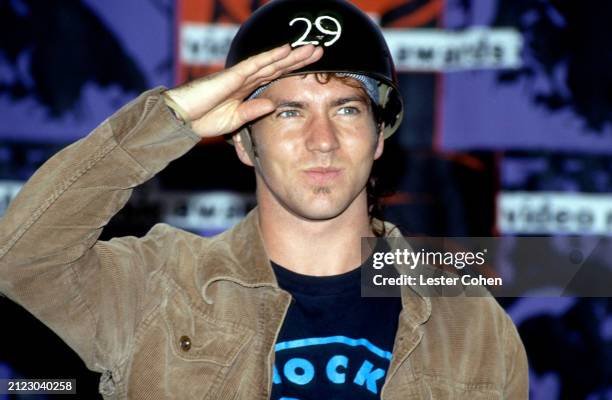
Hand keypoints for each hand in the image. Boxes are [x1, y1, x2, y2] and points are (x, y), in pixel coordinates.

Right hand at [164, 44, 322, 137]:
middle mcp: (246, 79)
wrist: (180, 119)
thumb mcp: (234, 120)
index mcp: (247, 90)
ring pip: (271, 61)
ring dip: (292, 55)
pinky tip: (286, 50)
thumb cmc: (202, 119)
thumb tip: (273, 105)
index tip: (314, 68)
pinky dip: (271, 57)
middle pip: (278, 65)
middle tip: (321, 50)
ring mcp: (240, 75)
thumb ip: (253, 112)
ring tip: (312, 48)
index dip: (294, 70)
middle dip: (299, 59)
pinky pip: (255, 64)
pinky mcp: (232, 76)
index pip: (275, 76)